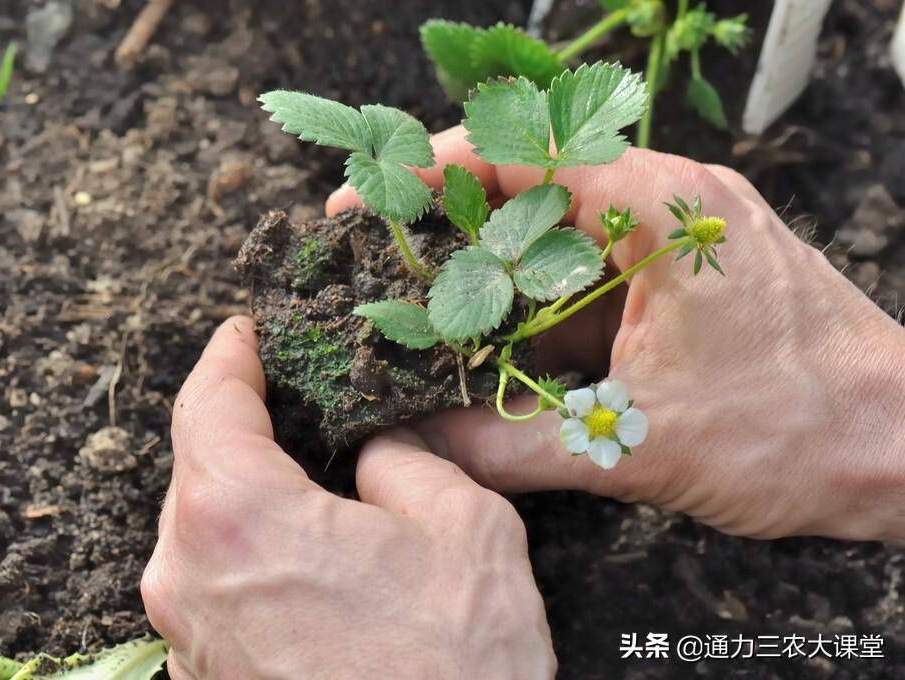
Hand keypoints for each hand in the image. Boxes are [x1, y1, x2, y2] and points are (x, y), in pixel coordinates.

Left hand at [141, 317, 555, 678]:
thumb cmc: (455, 666)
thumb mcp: (463, 527)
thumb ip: (408, 461)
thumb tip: (376, 451)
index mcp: (238, 516)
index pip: (207, 402)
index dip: (229, 356)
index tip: (245, 334)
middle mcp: (190, 576)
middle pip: (199, 466)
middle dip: (244, 425)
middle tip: (296, 398)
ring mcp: (190, 638)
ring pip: (204, 530)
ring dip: (249, 493)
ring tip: (310, 477)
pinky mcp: (209, 679)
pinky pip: (218, 587)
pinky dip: (252, 553)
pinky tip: (309, 557)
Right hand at [328, 127, 904, 541]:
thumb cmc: (801, 428)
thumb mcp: (638, 440)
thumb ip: (513, 442)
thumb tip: (418, 444)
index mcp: (657, 206)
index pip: (520, 153)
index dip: (429, 172)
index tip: (364, 202)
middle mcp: (667, 203)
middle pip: (530, 189)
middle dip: (451, 229)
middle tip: (384, 271)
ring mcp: (677, 240)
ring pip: (559, 238)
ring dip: (496, 278)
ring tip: (431, 321)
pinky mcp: (681, 281)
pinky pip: (591, 277)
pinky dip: (540, 310)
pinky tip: (503, 354)